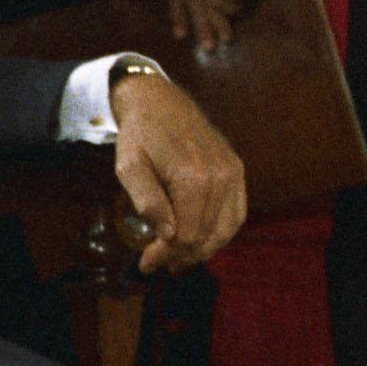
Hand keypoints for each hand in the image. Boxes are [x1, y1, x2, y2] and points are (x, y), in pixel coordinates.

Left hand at [108, 69, 247, 272]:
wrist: (160, 101)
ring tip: (181, 258)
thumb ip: (147, 201)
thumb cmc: (140, 134)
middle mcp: (221, 177)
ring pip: (226, 229)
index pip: (186, 234)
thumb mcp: (129, 167)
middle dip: (181, 256)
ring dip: (204, 249)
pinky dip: (222, 232)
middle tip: (159, 264)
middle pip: (206, 235)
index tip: (145, 264)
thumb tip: (166, 234)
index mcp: (193, 177)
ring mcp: (233, 173)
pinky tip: (203, 238)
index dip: (165, 255)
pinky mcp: (237, 170)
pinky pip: (237, 212)